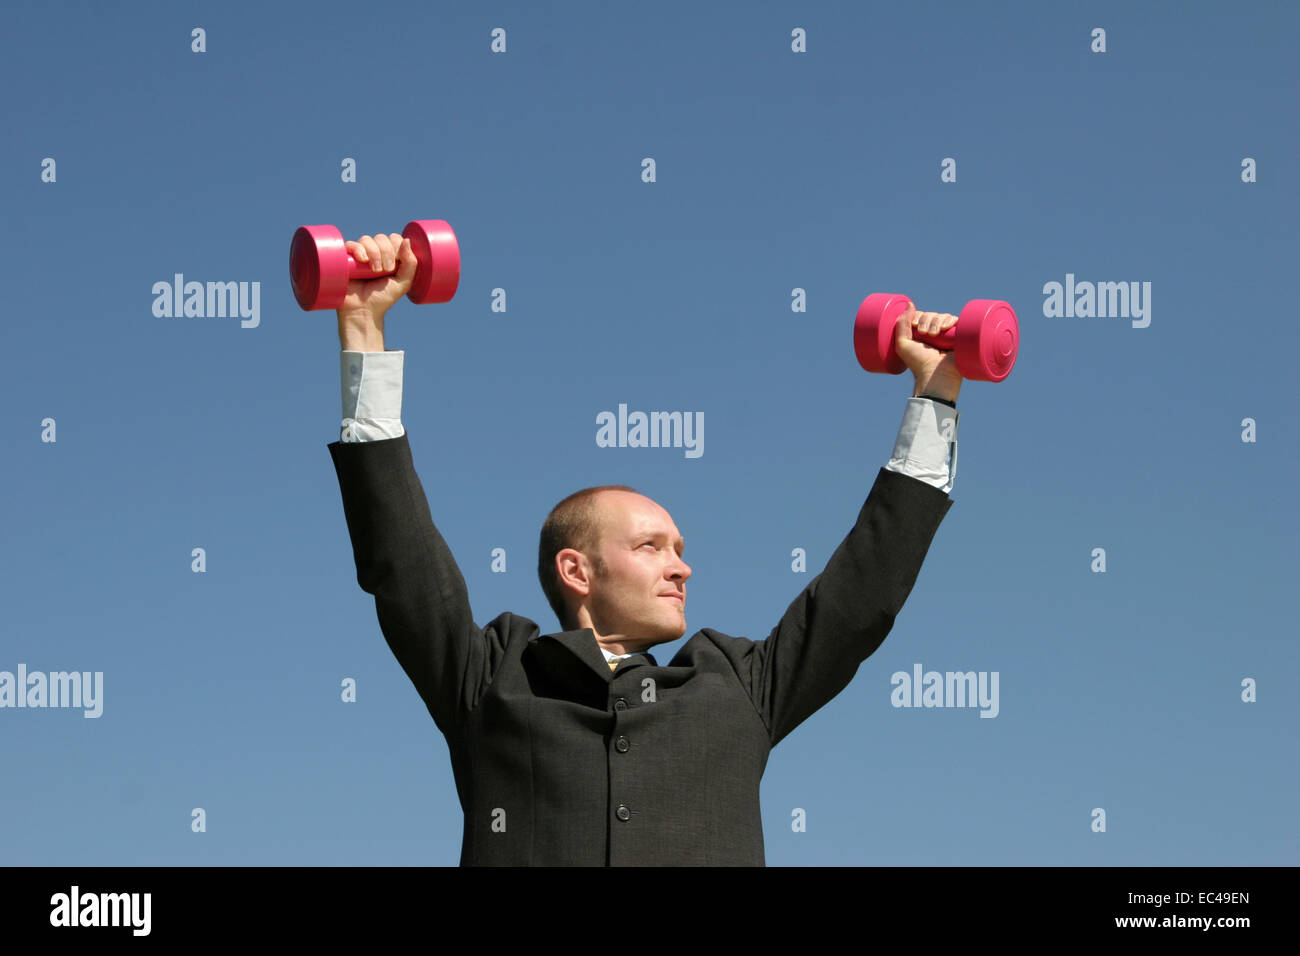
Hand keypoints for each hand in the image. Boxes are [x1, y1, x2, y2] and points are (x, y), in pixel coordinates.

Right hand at [335, 232, 417, 350]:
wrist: (363, 311)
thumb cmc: (383, 298)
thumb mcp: (403, 283)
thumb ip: (410, 264)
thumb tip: (407, 240)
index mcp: (389, 256)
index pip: (394, 238)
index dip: (397, 246)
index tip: (397, 263)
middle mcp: (374, 253)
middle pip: (381, 237)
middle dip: (386, 251)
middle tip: (386, 270)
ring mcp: (359, 255)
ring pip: (367, 239)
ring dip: (374, 252)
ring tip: (375, 271)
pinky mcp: (346, 259)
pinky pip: (351, 244)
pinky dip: (358, 249)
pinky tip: (363, 261)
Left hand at [894, 306, 962, 402]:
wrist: (935, 375)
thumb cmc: (917, 362)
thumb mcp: (903, 344)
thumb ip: (902, 324)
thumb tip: (910, 304)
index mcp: (920, 334)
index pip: (920, 315)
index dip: (917, 316)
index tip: (914, 325)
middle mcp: (934, 333)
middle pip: (931, 314)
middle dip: (927, 320)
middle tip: (925, 334)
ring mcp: (946, 334)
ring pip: (942, 315)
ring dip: (936, 321)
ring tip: (934, 335)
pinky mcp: (958, 335)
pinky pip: (956, 319)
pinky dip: (949, 320)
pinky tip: (944, 328)